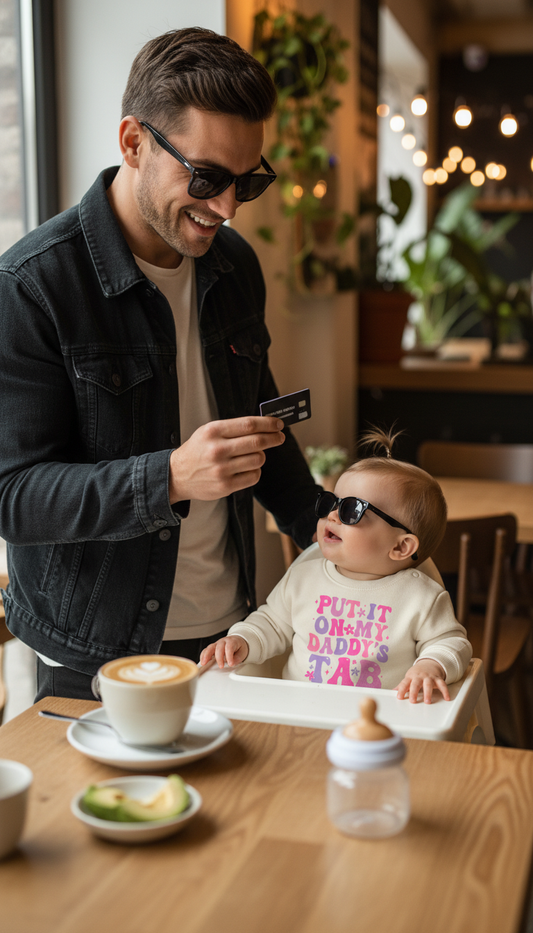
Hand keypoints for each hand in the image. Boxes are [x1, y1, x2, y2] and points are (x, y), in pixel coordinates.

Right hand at [169, 416, 284, 502]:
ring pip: (258, 459)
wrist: (177, 475)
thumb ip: (233, 428)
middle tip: (280, 437)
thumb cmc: (197, 451)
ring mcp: (221, 469)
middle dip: (274, 438)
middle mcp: (217, 449)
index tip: (278, 424)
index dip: (268, 423)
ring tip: (256, 454)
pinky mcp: (225, 486)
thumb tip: (264, 425)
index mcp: (213, 431)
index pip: (249, 424)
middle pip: (257, 441)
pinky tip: (248, 468)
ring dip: (262, 455)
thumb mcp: (209, 432)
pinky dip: (256, 471)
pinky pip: (253, 476)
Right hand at [199, 635, 248, 669]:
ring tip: (204, 663)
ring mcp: (216, 644)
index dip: (229, 656)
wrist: (237, 640)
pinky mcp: (212, 648)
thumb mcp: (242, 652)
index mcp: (231, 641)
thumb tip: (232, 663)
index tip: (230, 664)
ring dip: (206, 655)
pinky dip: (203, 656)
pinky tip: (202, 661)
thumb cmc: (239, 646)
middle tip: (221, 666)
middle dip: (219, 658)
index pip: (229, 648)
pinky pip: (206, 650)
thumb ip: (237, 658)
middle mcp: (223, 641)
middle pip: (219, 648)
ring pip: (210, 648)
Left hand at [395, 660, 448, 703]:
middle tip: (412, 701)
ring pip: (428, 684)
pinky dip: (445, 691)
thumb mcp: (408, 677)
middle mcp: (419, 676)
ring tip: (427, 702)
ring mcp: (429, 677)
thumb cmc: (417, 673)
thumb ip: (402, 685)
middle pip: (416, 683)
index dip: (401, 690)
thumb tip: (393, 691)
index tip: (399, 697)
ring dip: (428, 693)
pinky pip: (442, 684)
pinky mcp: (438, 679)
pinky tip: (446, 698)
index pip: (404, 683)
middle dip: (414, 692)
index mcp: (411, 677)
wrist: (429, 663)